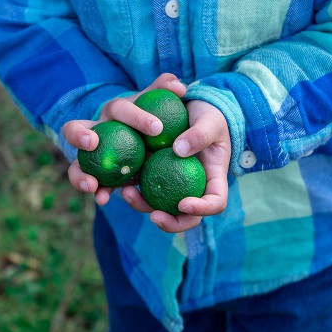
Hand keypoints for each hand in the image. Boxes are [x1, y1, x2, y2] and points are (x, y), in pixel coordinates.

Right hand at [62, 73, 186, 204]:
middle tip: (92, 143)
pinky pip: (95, 185)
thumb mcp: (161, 103)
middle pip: (76, 129)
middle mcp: (98, 132)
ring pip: (77, 164)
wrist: (152, 143)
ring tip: (91, 185)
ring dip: (80, 174)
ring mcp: (94, 157)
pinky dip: (97, 192)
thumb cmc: (156, 118)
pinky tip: (103, 200)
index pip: (120, 109)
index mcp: (116, 112)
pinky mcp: (100, 178)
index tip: (157, 128)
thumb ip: (167, 90)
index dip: (136, 116)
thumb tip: (178, 86)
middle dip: (79, 134)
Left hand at [121, 100, 230, 232]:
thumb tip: (178, 151)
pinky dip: (130, 187)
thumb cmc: (209, 116)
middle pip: (185, 216)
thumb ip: (200, 134)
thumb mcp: (211, 120)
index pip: (215, 203)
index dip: (201, 209)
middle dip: (170, 222)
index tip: (184, 203)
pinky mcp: (153, 174)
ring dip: (142, 205)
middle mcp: (193, 188)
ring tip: (126, 193)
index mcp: (213, 179)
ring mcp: (172, 184)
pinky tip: (117, 181)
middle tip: (154, 216)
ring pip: (159, 206)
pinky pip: (142, 186)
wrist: (192, 108)